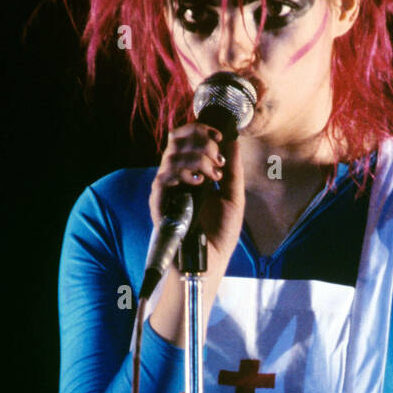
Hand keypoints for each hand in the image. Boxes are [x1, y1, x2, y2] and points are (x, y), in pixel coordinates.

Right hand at [148, 122, 244, 262]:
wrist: (210, 262)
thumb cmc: (219, 234)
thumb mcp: (233, 197)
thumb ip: (232, 169)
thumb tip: (233, 140)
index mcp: (191, 173)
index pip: (186, 138)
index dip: (200, 130)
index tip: (219, 136)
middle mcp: (176, 177)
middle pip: (176, 140)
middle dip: (200, 142)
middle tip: (217, 158)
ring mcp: (166, 190)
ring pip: (172, 156)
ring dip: (197, 159)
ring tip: (213, 175)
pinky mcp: (159, 204)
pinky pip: (163, 178)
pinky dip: (182, 174)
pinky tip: (199, 183)